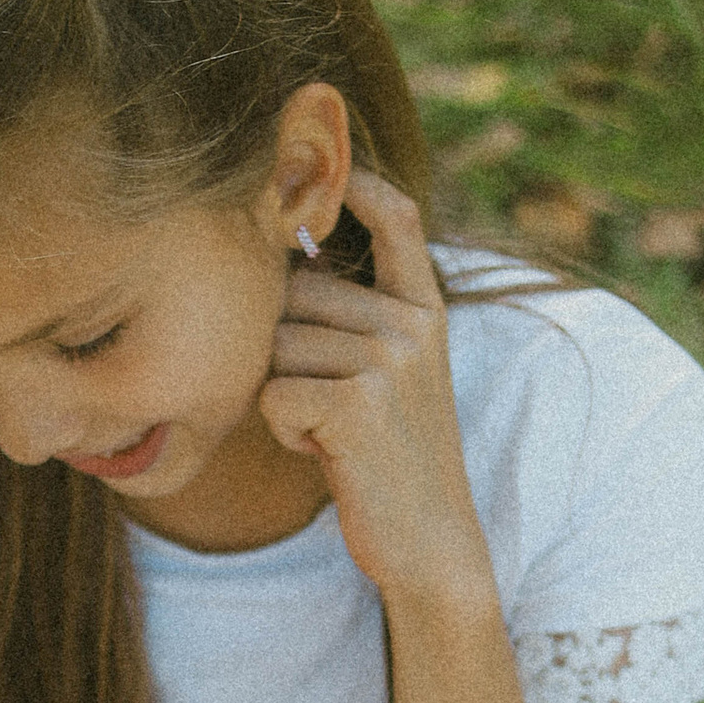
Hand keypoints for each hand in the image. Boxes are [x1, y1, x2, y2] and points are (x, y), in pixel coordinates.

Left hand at [259, 172, 497, 607]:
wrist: (431, 543)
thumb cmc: (390, 457)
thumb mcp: (392, 373)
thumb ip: (357, 314)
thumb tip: (283, 248)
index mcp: (426, 309)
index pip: (396, 218)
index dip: (356, 182)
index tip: (319, 159)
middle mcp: (413, 324)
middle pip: (293, 294)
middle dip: (284, 348)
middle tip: (324, 402)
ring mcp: (389, 360)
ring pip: (275, 347)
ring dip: (281, 395)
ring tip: (328, 430)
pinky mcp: (358, 404)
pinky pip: (272, 394)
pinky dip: (282, 431)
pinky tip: (324, 452)